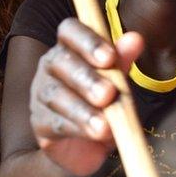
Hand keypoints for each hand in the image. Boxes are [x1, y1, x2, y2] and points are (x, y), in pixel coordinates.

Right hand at [29, 18, 143, 175]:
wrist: (88, 146)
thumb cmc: (103, 104)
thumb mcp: (118, 81)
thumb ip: (123, 61)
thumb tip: (135, 38)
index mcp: (70, 47)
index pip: (69, 30)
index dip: (88, 41)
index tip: (110, 58)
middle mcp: (51, 66)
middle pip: (60, 61)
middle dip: (86, 78)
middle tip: (109, 94)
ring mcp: (42, 94)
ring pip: (56, 95)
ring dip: (83, 110)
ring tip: (105, 125)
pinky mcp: (40, 123)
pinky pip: (55, 123)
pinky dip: (78, 129)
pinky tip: (95, 134)